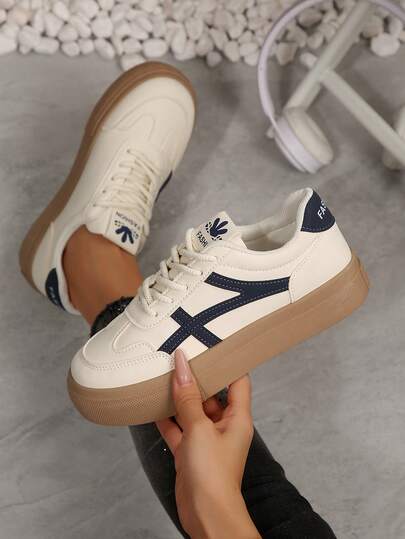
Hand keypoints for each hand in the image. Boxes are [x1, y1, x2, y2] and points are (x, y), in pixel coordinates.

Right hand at [156, 349, 259, 538]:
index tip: (213, 344)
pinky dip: (167, 419)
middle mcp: (224, 426)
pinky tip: (152, 406)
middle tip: (180, 356)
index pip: (239, 381)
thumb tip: (182, 364)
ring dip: (179, 398)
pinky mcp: (190, 452)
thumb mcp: (199, 427)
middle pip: (212, 394)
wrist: (205, 515)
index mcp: (238, 417)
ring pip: (192, 411)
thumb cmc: (213, 473)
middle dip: (196, 378)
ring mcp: (206, 439)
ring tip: (163, 375)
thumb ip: (188, 396)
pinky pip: (178, 429)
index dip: (229, 362)